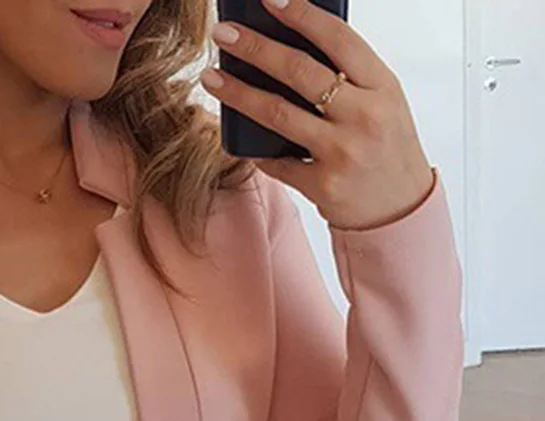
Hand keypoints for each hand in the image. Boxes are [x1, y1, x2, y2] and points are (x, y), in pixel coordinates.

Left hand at [203, 0, 435, 230]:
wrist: (400, 209)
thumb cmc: (385, 147)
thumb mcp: (382, 103)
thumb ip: (348, 77)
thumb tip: (288, 47)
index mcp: (383, 86)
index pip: (338, 39)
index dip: (302, 15)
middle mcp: (364, 116)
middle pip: (300, 72)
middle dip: (256, 48)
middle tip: (224, 33)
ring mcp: (342, 152)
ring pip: (278, 114)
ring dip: (238, 93)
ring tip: (212, 77)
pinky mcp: (323, 185)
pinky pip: (276, 161)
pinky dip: (255, 149)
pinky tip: (235, 133)